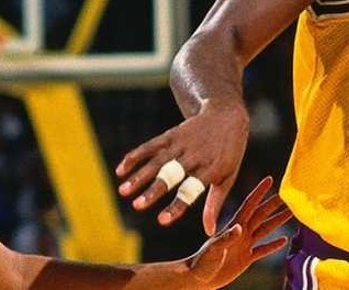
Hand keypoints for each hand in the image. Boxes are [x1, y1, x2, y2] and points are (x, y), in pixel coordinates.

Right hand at [116, 102, 249, 234]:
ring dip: (139, 175)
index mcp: (211, 169)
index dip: (178, 205)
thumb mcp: (227, 177)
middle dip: (154, 190)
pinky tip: (120, 170)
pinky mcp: (172, 135)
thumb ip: (215, 204)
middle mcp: (195, 156)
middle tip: (137, 205)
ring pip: (158, 161)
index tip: (162, 220)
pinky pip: (150, 146)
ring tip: (123, 191)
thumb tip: (210, 232)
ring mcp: (182, 144)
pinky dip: (135, 156)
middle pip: (172, 174)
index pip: (193, 190)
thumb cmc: (228, 154)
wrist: (228, 116)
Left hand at [184, 175, 292, 289]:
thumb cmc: (201, 263)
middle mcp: (241, 232)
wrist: (197, 279)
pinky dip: (273, 245)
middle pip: (261, 214)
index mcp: (233, 226)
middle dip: (274, 203)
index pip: (249, 204)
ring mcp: (244, 244)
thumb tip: (240, 227)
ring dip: (277, 221)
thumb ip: (226, 238)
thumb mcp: (213, 249)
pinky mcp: (246, 258)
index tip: (270, 179)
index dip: (259, 191)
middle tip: (288, 195)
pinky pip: (263, 250)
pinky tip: (283, 240)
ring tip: (290, 213)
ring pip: (265, 229)